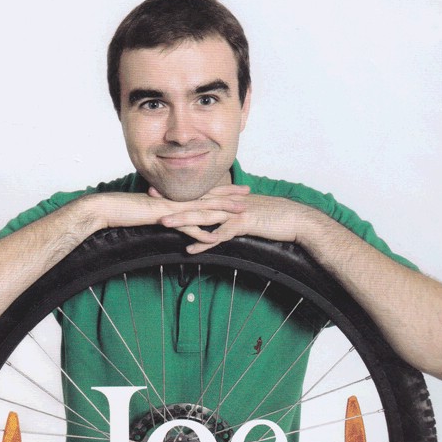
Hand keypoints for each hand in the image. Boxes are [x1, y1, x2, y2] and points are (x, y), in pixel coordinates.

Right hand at [91, 186, 249, 233]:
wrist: (110, 207)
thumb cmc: (127, 209)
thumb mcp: (151, 211)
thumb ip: (165, 213)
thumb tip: (174, 218)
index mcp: (175, 197)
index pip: (203, 192)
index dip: (221, 190)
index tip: (237, 188)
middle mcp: (176, 199)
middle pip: (208, 196)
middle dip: (230, 195)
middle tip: (249, 193)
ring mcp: (172, 207)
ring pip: (203, 209)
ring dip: (223, 211)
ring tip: (241, 212)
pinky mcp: (164, 217)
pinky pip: (186, 226)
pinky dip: (200, 233)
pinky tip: (213, 238)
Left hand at [153, 189, 318, 253]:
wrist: (293, 218)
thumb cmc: (271, 216)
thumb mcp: (247, 213)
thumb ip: (231, 214)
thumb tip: (219, 219)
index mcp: (226, 199)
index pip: (196, 195)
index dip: (177, 193)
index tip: (156, 191)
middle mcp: (226, 203)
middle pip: (194, 202)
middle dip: (172, 201)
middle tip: (149, 199)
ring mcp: (233, 213)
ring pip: (203, 216)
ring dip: (182, 220)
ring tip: (163, 224)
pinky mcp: (242, 224)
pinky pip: (219, 235)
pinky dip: (204, 243)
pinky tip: (190, 250)